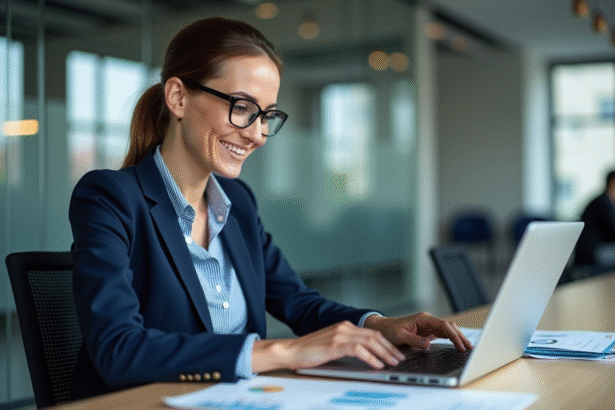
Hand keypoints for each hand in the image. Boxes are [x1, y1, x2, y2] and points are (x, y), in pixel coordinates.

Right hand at [252, 320, 404, 372]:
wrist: (290, 351)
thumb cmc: (309, 351)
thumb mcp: (331, 345)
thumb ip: (346, 345)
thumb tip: (364, 355)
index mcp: (344, 326)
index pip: (371, 332)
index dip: (386, 343)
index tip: (395, 352)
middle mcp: (344, 327)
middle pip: (374, 335)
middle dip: (389, 348)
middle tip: (399, 358)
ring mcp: (339, 335)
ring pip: (370, 341)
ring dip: (384, 353)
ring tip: (392, 362)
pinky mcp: (335, 344)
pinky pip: (359, 350)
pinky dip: (371, 357)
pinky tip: (377, 365)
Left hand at [363, 312, 471, 350]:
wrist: (384, 328)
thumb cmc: (391, 330)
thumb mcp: (400, 336)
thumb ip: (414, 340)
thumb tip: (428, 344)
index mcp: (423, 318)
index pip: (444, 325)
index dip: (454, 335)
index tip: (460, 345)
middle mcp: (428, 321)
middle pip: (449, 327)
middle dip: (460, 336)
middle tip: (469, 348)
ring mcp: (429, 326)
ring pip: (448, 330)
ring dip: (458, 338)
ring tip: (467, 348)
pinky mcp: (429, 332)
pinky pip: (444, 334)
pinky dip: (452, 339)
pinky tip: (458, 346)